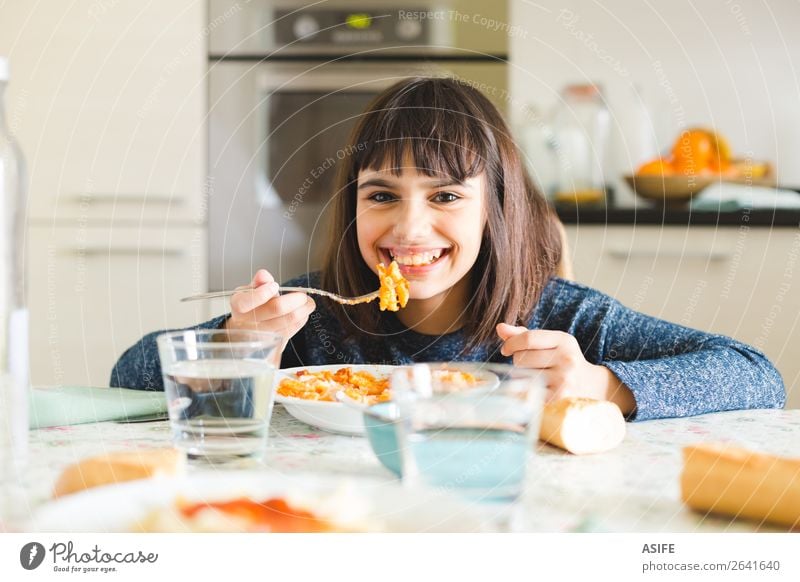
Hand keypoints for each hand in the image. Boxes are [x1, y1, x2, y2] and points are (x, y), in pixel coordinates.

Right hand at [225, 269, 315, 350]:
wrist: (247, 332)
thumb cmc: (251, 308)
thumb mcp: (250, 292)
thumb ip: (259, 282)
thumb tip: (263, 275)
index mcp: (239, 306)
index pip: (246, 302)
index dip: (263, 293)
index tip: (275, 286)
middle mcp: (248, 323)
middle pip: (276, 309)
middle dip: (295, 299)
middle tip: (302, 295)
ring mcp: (262, 336)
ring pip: (289, 320)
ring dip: (304, 309)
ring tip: (307, 303)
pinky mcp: (275, 343)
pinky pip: (294, 328)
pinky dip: (302, 318)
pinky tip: (303, 312)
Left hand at [496, 323, 634, 414]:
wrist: (590, 386)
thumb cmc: (562, 361)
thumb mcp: (550, 343)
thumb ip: (524, 335)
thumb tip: (500, 327)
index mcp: (564, 341)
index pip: (528, 338)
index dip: (511, 343)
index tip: (506, 349)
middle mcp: (567, 360)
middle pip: (521, 358)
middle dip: (518, 361)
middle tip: (528, 366)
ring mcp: (564, 380)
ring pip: (522, 376)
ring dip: (521, 377)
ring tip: (534, 377)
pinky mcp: (558, 399)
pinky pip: (526, 393)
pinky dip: (524, 392)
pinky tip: (533, 390)